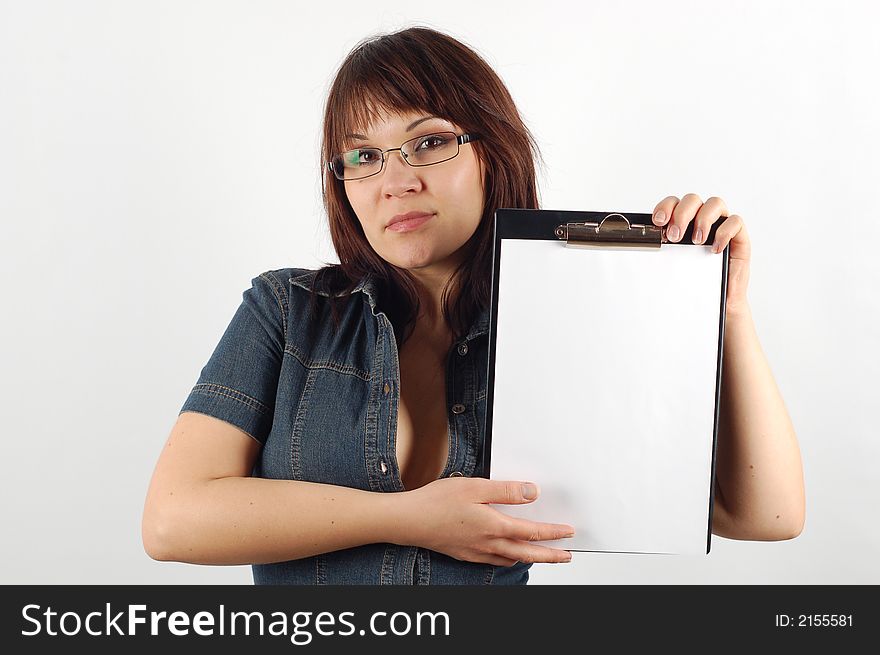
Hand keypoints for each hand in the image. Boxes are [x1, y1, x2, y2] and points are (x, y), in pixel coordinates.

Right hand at [399, 477, 574, 566]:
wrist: (408, 521)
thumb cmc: (436, 501)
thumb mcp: (475, 486)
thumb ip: (506, 491)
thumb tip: (532, 493)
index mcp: (494, 526)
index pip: (532, 532)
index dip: (554, 533)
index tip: (569, 532)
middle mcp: (488, 544)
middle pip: (527, 553)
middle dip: (550, 555)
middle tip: (567, 556)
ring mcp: (476, 552)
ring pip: (512, 560)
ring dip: (530, 559)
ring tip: (542, 556)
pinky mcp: (464, 554)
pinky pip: (495, 562)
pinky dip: (508, 560)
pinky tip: (508, 556)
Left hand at [651, 193, 750, 315]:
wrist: (718, 304)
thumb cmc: (695, 282)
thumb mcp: (673, 265)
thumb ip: (661, 251)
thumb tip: (641, 244)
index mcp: (684, 222)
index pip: (674, 203)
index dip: (665, 207)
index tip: (658, 221)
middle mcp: (702, 220)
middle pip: (692, 200)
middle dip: (681, 214)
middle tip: (674, 236)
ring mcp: (721, 226)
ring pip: (715, 204)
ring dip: (703, 219)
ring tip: (696, 241)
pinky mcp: (739, 237)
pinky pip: (736, 221)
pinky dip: (724, 231)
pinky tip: (714, 248)